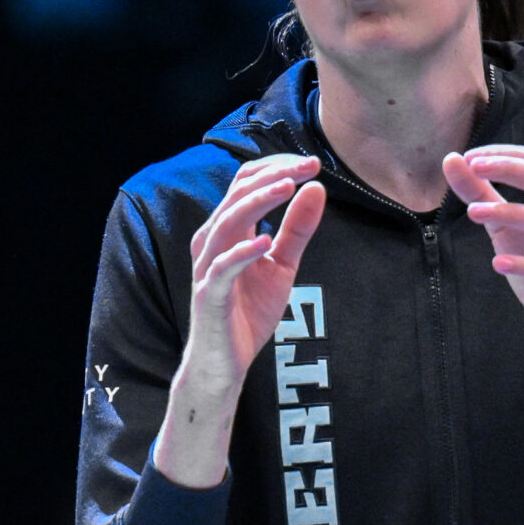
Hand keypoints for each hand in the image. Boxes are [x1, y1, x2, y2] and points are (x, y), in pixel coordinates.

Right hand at [154, 154, 326, 486]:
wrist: (227, 362)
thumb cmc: (249, 312)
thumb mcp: (283, 266)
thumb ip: (298, 229)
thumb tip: (316, 189)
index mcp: (228, 229)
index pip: (246, 183)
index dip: (278, 167)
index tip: (313, 163)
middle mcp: (212, 240)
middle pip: (237, 193)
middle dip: (274, 175)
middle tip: (308, 166)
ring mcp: (207, 267)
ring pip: (227, 222)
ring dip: (258, 202)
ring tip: (288, 188)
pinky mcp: (207, 295)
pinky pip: (222, 268)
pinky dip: (243, 252)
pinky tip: (267, 241)